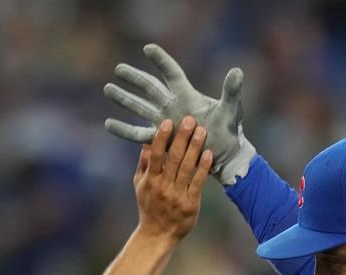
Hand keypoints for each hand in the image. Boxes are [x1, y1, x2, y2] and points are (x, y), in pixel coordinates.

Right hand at [104, 43, 255, 184]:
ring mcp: (164, 121)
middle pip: (149, 87)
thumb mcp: (231, 110)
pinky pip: (138, 134)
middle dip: (134, 78)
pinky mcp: (161, 139)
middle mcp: (172, 105)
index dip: (161, 60)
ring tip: (108, 89)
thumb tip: (236, 71)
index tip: (148, 49)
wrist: (223, 153)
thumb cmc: (229, 130)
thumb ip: (231, 91)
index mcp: (187, 94)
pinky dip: (124, 130)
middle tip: (118, 69)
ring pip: (140, 107)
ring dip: (124, 99)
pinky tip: (108, 123)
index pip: (171, 73)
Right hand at [134, 116, 212, 242]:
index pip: (156, 155)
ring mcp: (177, 195)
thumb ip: (143, 163)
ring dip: (195, 148)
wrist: (157, 235)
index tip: (168, 122)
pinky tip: (209, 153)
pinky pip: (198, 182)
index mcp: (150, 180)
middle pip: (173, 158)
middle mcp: (163, 186)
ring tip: (202, 130)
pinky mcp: (191, 204)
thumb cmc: (149, 206)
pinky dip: (203, 167)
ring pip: (187, 168)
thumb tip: (146, 141)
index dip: (162, 138)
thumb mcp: (139, 185)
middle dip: (182, 138)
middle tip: (190, 120)